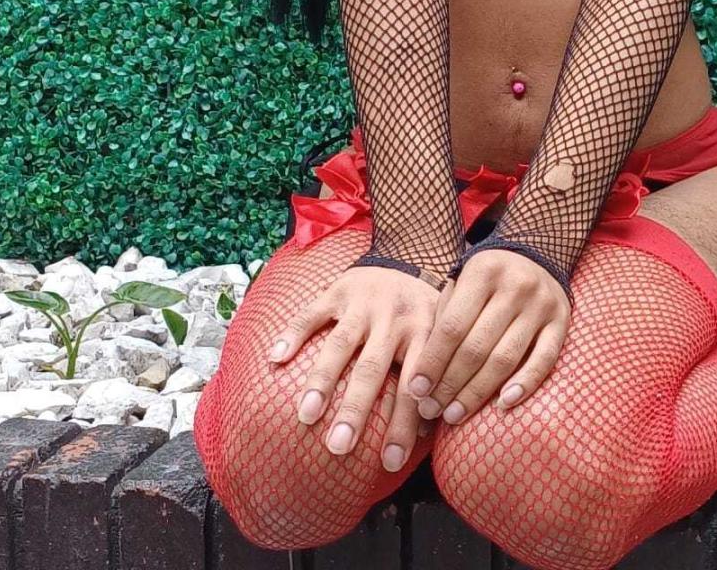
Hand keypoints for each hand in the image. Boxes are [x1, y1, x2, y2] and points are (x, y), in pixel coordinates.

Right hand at [267, 264, 445, 473]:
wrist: (411, 255)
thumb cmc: (424, 312)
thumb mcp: (440, 337)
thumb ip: (436, 377)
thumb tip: (430, 432)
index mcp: (425, 334)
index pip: (414, 385)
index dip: (405, 423)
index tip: (391, 462)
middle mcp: (395, 317)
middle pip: (374, 367)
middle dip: (356, 408)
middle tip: (339, 447)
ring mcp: (365, 302)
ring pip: (342, 343)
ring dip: (323, 379)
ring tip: (306, 415)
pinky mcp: (340, 288)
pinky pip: (313, 312)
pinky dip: (294, 334)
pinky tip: (276, 358)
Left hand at [405, 248, 569, 425]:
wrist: (538, 255)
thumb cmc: (487, 279)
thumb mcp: (461, 282)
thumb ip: (444, 317)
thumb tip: (423, 372)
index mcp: (483, 271)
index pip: (452, 326)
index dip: (433, 361)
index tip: (415, 390)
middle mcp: (514, 286)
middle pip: (477, 346)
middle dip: (449, 384)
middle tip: (430, 410)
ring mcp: (541, 304)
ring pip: (506, 358)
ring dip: (477, 393)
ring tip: (454, 415)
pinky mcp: (562, 321)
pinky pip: (544, 360)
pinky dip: (524, 384)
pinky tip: (502, 405)